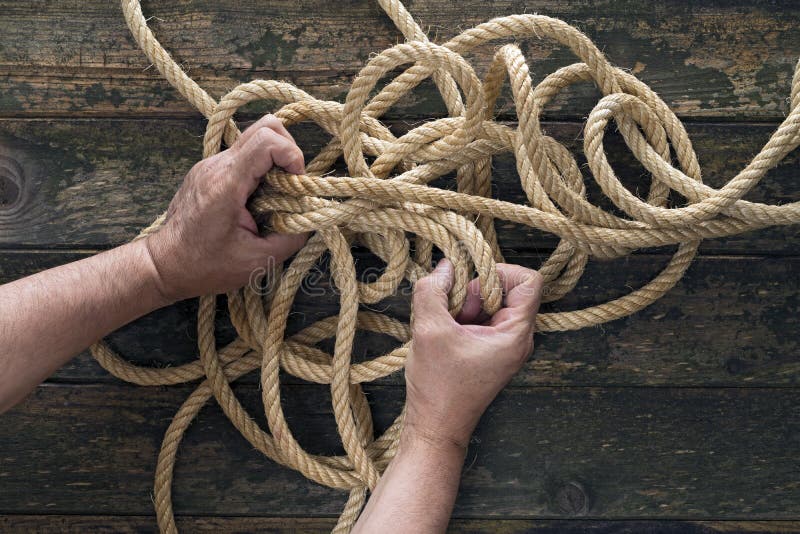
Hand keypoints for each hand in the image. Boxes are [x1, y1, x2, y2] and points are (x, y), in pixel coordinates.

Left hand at [144, 114, 307, 302]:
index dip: (292, 156)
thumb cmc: (206, 266)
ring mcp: (210, 164)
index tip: (296, 185)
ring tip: (274, 195)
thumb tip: (311, 218)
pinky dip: (260, 170)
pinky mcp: (209, 170)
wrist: (164, 264)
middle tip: (291, 184)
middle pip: (264, 126)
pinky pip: (243, 155)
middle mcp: (216, 165)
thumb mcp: (257, 261)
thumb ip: (291, 237)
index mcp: (226, 183)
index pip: (267, 140)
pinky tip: (257, 199)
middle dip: (288, 151)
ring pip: (254, 138)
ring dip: (274, 161)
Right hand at [404, 260, 542, 449]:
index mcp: (516, 334)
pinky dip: (462, 316)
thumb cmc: (439, 386)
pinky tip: (444, 333)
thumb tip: (445, 266)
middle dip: (476, 289)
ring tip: (445, 323)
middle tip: (452, 308)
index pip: (529, 281)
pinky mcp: (490, 351)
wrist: (436, 426)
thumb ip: (434, 291)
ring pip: (492, 303)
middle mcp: (518, 338)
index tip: (471, 286)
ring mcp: (505, 346)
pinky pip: (483, 318)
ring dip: (466, 303)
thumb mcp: (429, 331)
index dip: (500, 272)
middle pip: (508, 289)